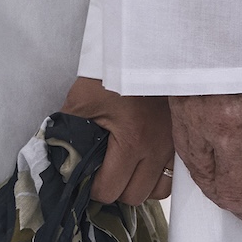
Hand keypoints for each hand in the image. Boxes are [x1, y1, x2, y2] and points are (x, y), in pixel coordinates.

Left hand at [61, 76, 174, 205]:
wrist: (147, 45)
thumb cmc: (114, 70)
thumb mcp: (82, 100)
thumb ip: (69, 134)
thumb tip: (59, 161)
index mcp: (132, 140)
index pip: (110, 190)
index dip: (92, 188)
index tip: (86, 173)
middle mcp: (159, 147)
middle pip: (135, 196)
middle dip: (116, 188)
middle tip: (104, 170)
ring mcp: (175, 143)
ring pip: (160, 189)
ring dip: (141, 183)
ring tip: (127, 168)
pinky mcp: (183, 136)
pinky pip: (175, 172)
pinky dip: (159, 173)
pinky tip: (145, 161)